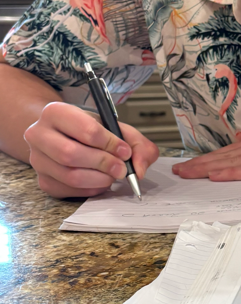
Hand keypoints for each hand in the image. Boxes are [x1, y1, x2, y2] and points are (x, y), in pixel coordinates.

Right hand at [24, 101, 158, 197]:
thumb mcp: (114, 126)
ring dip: (99, 179)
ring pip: (70, 176)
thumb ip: (136, 143)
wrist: (62, 134)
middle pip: (71, 154)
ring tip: (112, 174)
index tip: (124, 151)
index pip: (85, 130)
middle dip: (104, 163)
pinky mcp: (43, 181)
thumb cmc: (88, 129)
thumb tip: (139, 170)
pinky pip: (70, 191)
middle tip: (121, 168)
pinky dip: (91, 189)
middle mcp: (39, 135)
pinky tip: (100, 181)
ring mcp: (37, 160)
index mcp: (56, 112)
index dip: (110, 143)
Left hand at [173, 123, 240, 181]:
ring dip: (208, 167)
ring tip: (187, 173)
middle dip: (201, 163)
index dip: (212, 158)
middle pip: (228, 154)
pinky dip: (232, 172)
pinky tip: (216, 176)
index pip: (235, 151)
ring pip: (234, 160)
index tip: (193, 164)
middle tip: (179, 170)